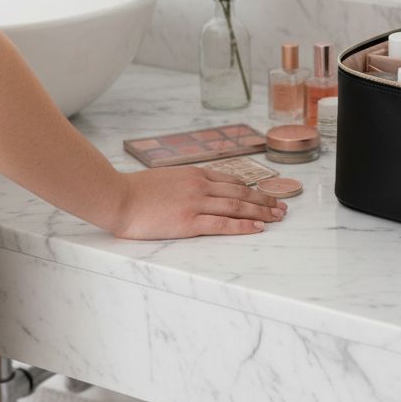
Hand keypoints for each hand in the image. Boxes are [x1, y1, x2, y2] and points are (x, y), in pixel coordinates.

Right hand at [110, 165, 287, 239]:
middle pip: (240, 192)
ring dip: (261, 211)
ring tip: (277, 217)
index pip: (231, 180)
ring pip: (237, 206)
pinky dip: (243, 225)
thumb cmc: (134, 191)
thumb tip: (193, 191)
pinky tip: (257, 227)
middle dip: (264, 199)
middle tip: (282, 207)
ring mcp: (196, 203)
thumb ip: (183, 183)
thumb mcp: (165, 178)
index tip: (264, 194)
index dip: (251, 188)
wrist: (118, 197)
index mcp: (194, 174)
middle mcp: (200, 185)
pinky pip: (223, 223)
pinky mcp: (189, 222)